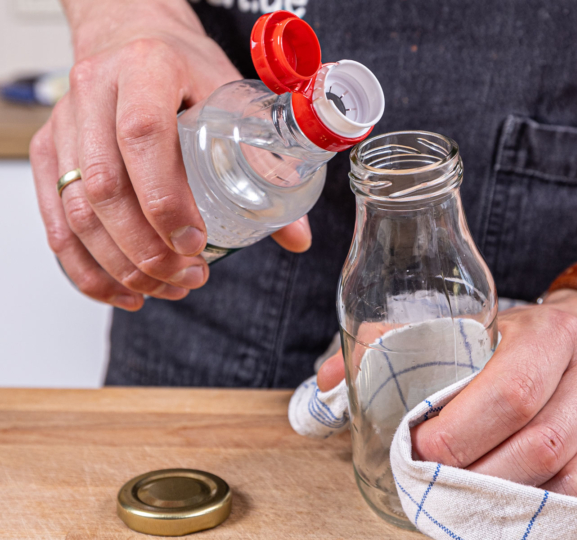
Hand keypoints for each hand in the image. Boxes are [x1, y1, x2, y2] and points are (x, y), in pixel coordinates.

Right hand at [30, 0, 311, 310]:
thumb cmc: (184, 67)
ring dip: (121, 264)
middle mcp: (95, 92)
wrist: (132, 36)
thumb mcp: (231, 97)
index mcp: (147, 69)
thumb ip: (266, 162)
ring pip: (77, 210)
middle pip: (105, 185)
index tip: (195, 242)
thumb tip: (297, 239)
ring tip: (166, 287)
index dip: (166, 198)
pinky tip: (123, 289)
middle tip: (188, 275)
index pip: (144, 136)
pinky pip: (56, 220)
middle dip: (146, 248)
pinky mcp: (51, 150)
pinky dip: (86, 266)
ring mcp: (66, 123)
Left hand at [318, 290, 576, 496]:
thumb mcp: (476, 323)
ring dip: (504, 498)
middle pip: (537, 444)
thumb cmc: (528, 334)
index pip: (508, 393)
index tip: (418, 448)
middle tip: (430, 480)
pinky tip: (505, 504)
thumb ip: (403, 344)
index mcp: (549, 334)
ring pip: (565, 478)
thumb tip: (331, 377)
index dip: (459, 432)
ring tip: (459, 498)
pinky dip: (541, 507)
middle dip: (474, 473)